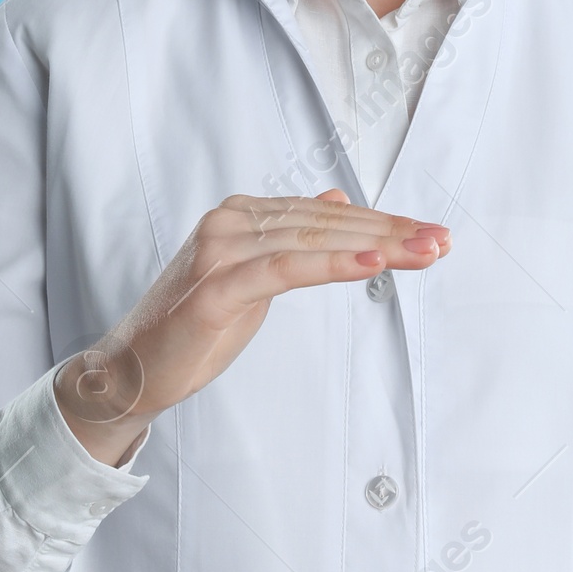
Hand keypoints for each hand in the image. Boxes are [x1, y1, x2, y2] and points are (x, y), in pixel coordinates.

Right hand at [54, 191, 450, 466]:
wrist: (131, 369)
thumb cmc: (193, 327)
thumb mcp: (253, 277)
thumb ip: (291, 237)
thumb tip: (335, 201)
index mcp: (243, 216)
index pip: (327, 215)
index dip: (383, 223)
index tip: (431, 234)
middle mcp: (231, 222)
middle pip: (327, 223)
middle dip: (391, 234)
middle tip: (441, 241)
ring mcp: (220, 253)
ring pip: (312, 240)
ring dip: (375, 247)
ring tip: (422, 252)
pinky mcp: (215, 290)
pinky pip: (284, 270)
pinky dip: (331, 265)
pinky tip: (372, 267)